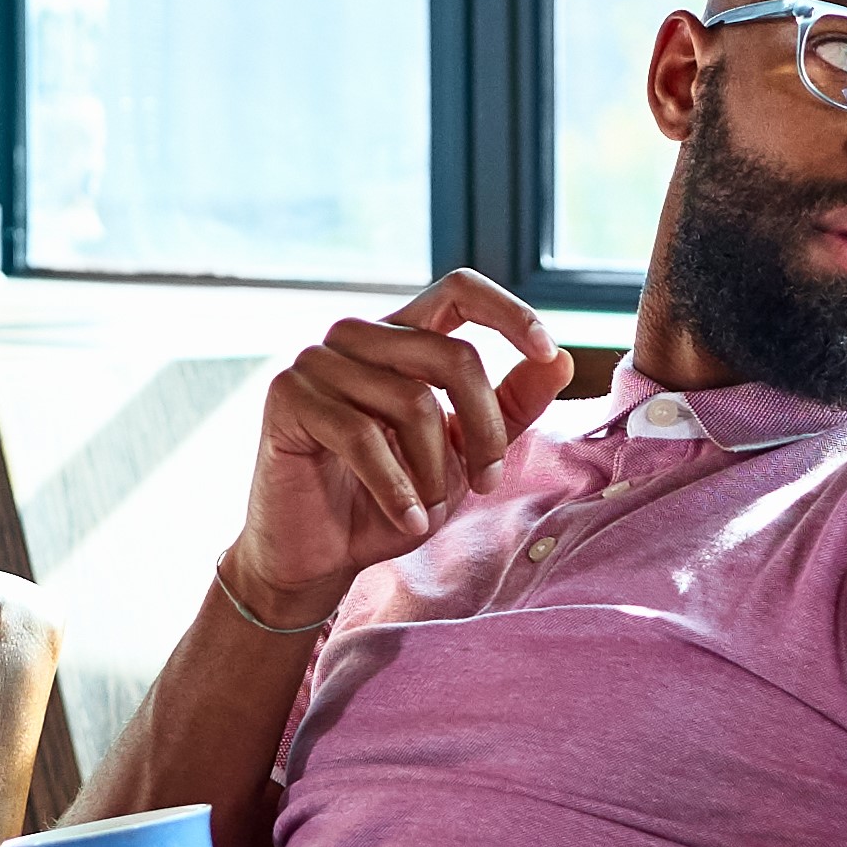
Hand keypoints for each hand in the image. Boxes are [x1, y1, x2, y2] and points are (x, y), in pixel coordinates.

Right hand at [236, 270, 576, 623]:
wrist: (317, 556)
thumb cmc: (390, 500)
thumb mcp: (463, 454)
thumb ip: (508, 406)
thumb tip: (559, 359)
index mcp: (400, 336)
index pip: (459, 290)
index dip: (509, 312)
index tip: (546, 351)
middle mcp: (356, 336)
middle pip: (454, 356)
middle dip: (484, 430)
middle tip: (486, 484)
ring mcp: (317, 361)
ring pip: (414, 401)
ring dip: (436, 469)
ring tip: (432, 510)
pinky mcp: (287, 397)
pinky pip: (363, 436)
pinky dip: (396, 488)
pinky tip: (407, 519)